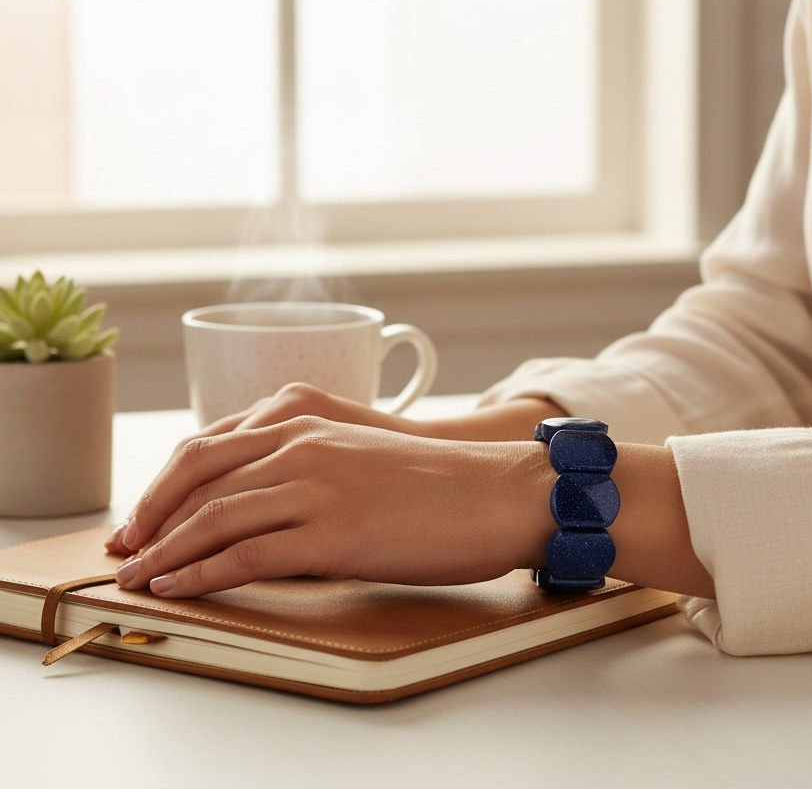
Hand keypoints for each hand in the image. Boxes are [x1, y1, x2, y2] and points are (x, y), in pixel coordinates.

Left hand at [105, 387, 560, 557]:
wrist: (493, 492)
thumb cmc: (435, 479)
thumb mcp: (359, 452)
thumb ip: (307, 463)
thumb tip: (260, 505)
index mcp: (305, 417)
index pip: (208, 446)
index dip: (165, 484)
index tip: (143, 515)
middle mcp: (300, 443)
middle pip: (196, 476)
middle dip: (150, 516)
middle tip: (124, 550)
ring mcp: (313, 486)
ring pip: (211, 517)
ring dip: (164, 552)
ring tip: (137, 578)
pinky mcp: (330, 533)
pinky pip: (244, 557)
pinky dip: (200, 575)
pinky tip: (178, 588)